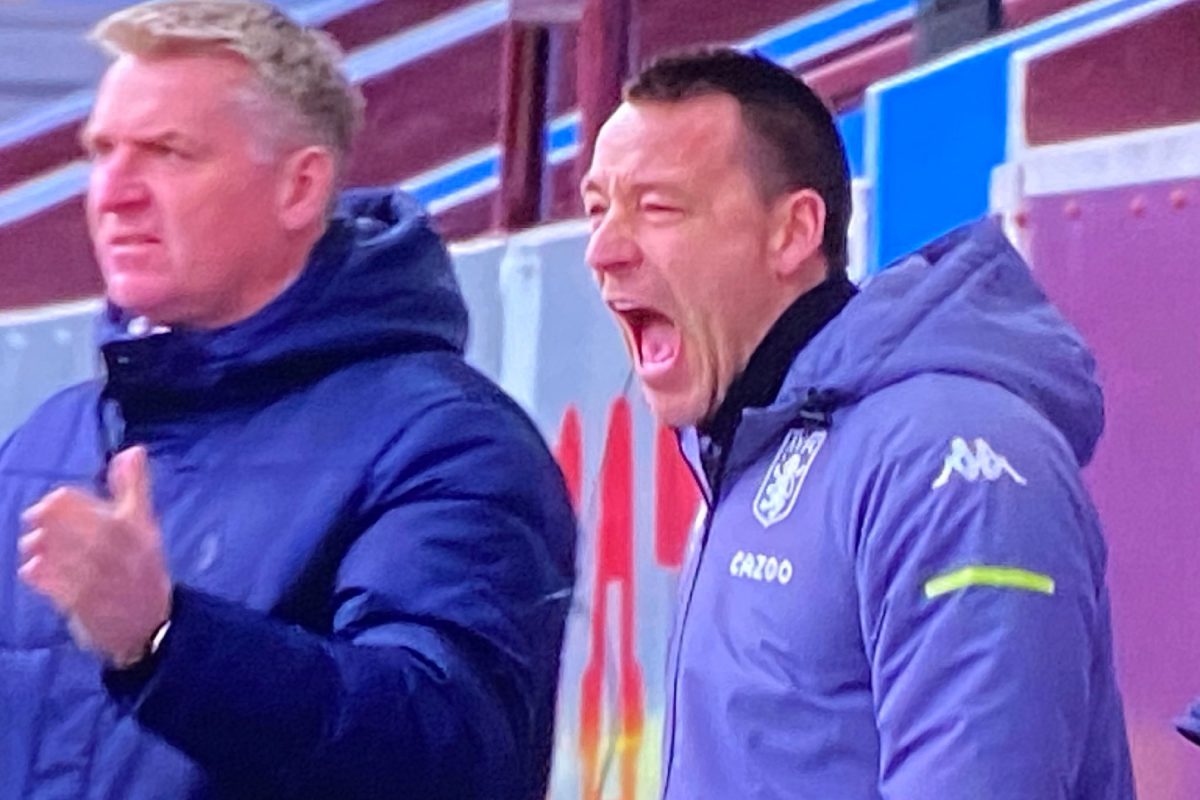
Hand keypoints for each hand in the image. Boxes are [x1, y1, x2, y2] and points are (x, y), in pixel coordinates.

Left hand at [19, 446, 171, 666]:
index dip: (55, 503)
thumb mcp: (146, 524)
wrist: (149, 623)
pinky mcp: (77, 600)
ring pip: (45, 549)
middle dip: (41, 523)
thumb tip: (133, 450)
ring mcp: (91, 575)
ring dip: (36, 546)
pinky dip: (35, 571)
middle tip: (38, 527)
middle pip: (54, 523)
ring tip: (36, 547)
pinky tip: (35, 569)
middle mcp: (107, 547)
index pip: (69, 501)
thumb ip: (134, 486)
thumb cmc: (144, 568)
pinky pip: (43, 578)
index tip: (53, 509)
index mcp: (124, 523)